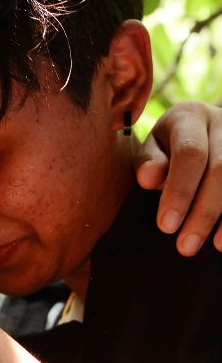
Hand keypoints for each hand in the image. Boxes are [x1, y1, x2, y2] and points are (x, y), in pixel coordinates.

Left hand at [136, 101, 221, 254]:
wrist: (206, 131)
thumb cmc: (171, 145)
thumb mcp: (155, 148)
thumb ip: (150, 162)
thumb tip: (147, 179)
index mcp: (191, 116)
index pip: (190, 154)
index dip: (180, 191)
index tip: (166, 226)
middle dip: (204, 211)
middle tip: (185, 246)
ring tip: (215, 246)